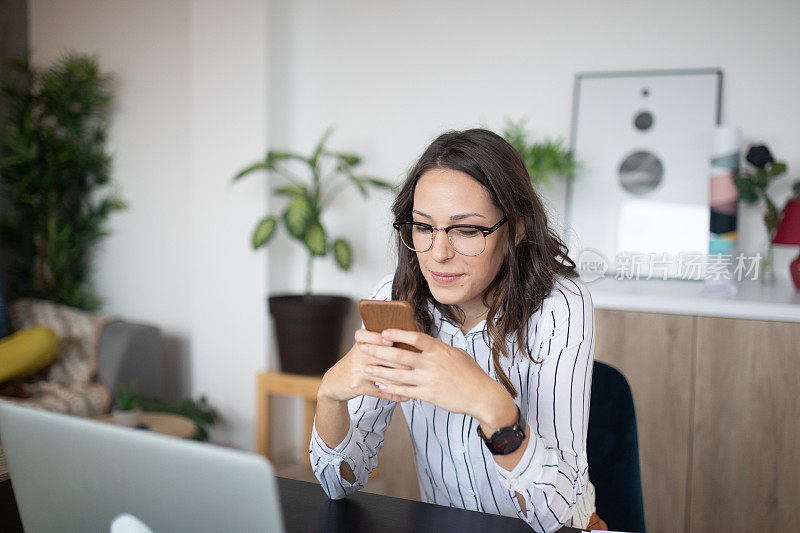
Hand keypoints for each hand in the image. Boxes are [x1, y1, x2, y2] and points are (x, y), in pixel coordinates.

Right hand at [317, 328, 412, 404]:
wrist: (333, 383)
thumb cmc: (354, 364)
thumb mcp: (360, 350)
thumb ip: (378, 345)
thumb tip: (406, 341)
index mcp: (359, 344)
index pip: (366, 335)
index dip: (378, 337)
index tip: (391, 341)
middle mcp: (357, 355)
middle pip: (381, 355)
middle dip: (401, 360)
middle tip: (417, 365)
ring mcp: (356, 371)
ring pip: (383, 374)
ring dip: (401, 380)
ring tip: (416, 383)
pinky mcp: (357, 386)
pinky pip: (380, 391)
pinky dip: (394, 395)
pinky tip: (405, 397)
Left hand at [357, 329, 511, 423]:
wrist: (482, 396)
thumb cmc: (472, 374)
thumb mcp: (458, 354)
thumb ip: (441, 349)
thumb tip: (428, 344)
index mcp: (440, 350)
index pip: (416, 338)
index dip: (398, 334)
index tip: (383, 332)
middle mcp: (432, 364)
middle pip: (400, 356)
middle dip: (379, 351)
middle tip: (364, 347)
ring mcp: (429, 380)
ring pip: (399, 374)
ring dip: (380, 370)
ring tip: (366, 366)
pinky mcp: (429, 395)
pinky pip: (405, 390)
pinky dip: (391, 387)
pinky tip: (380, 384)